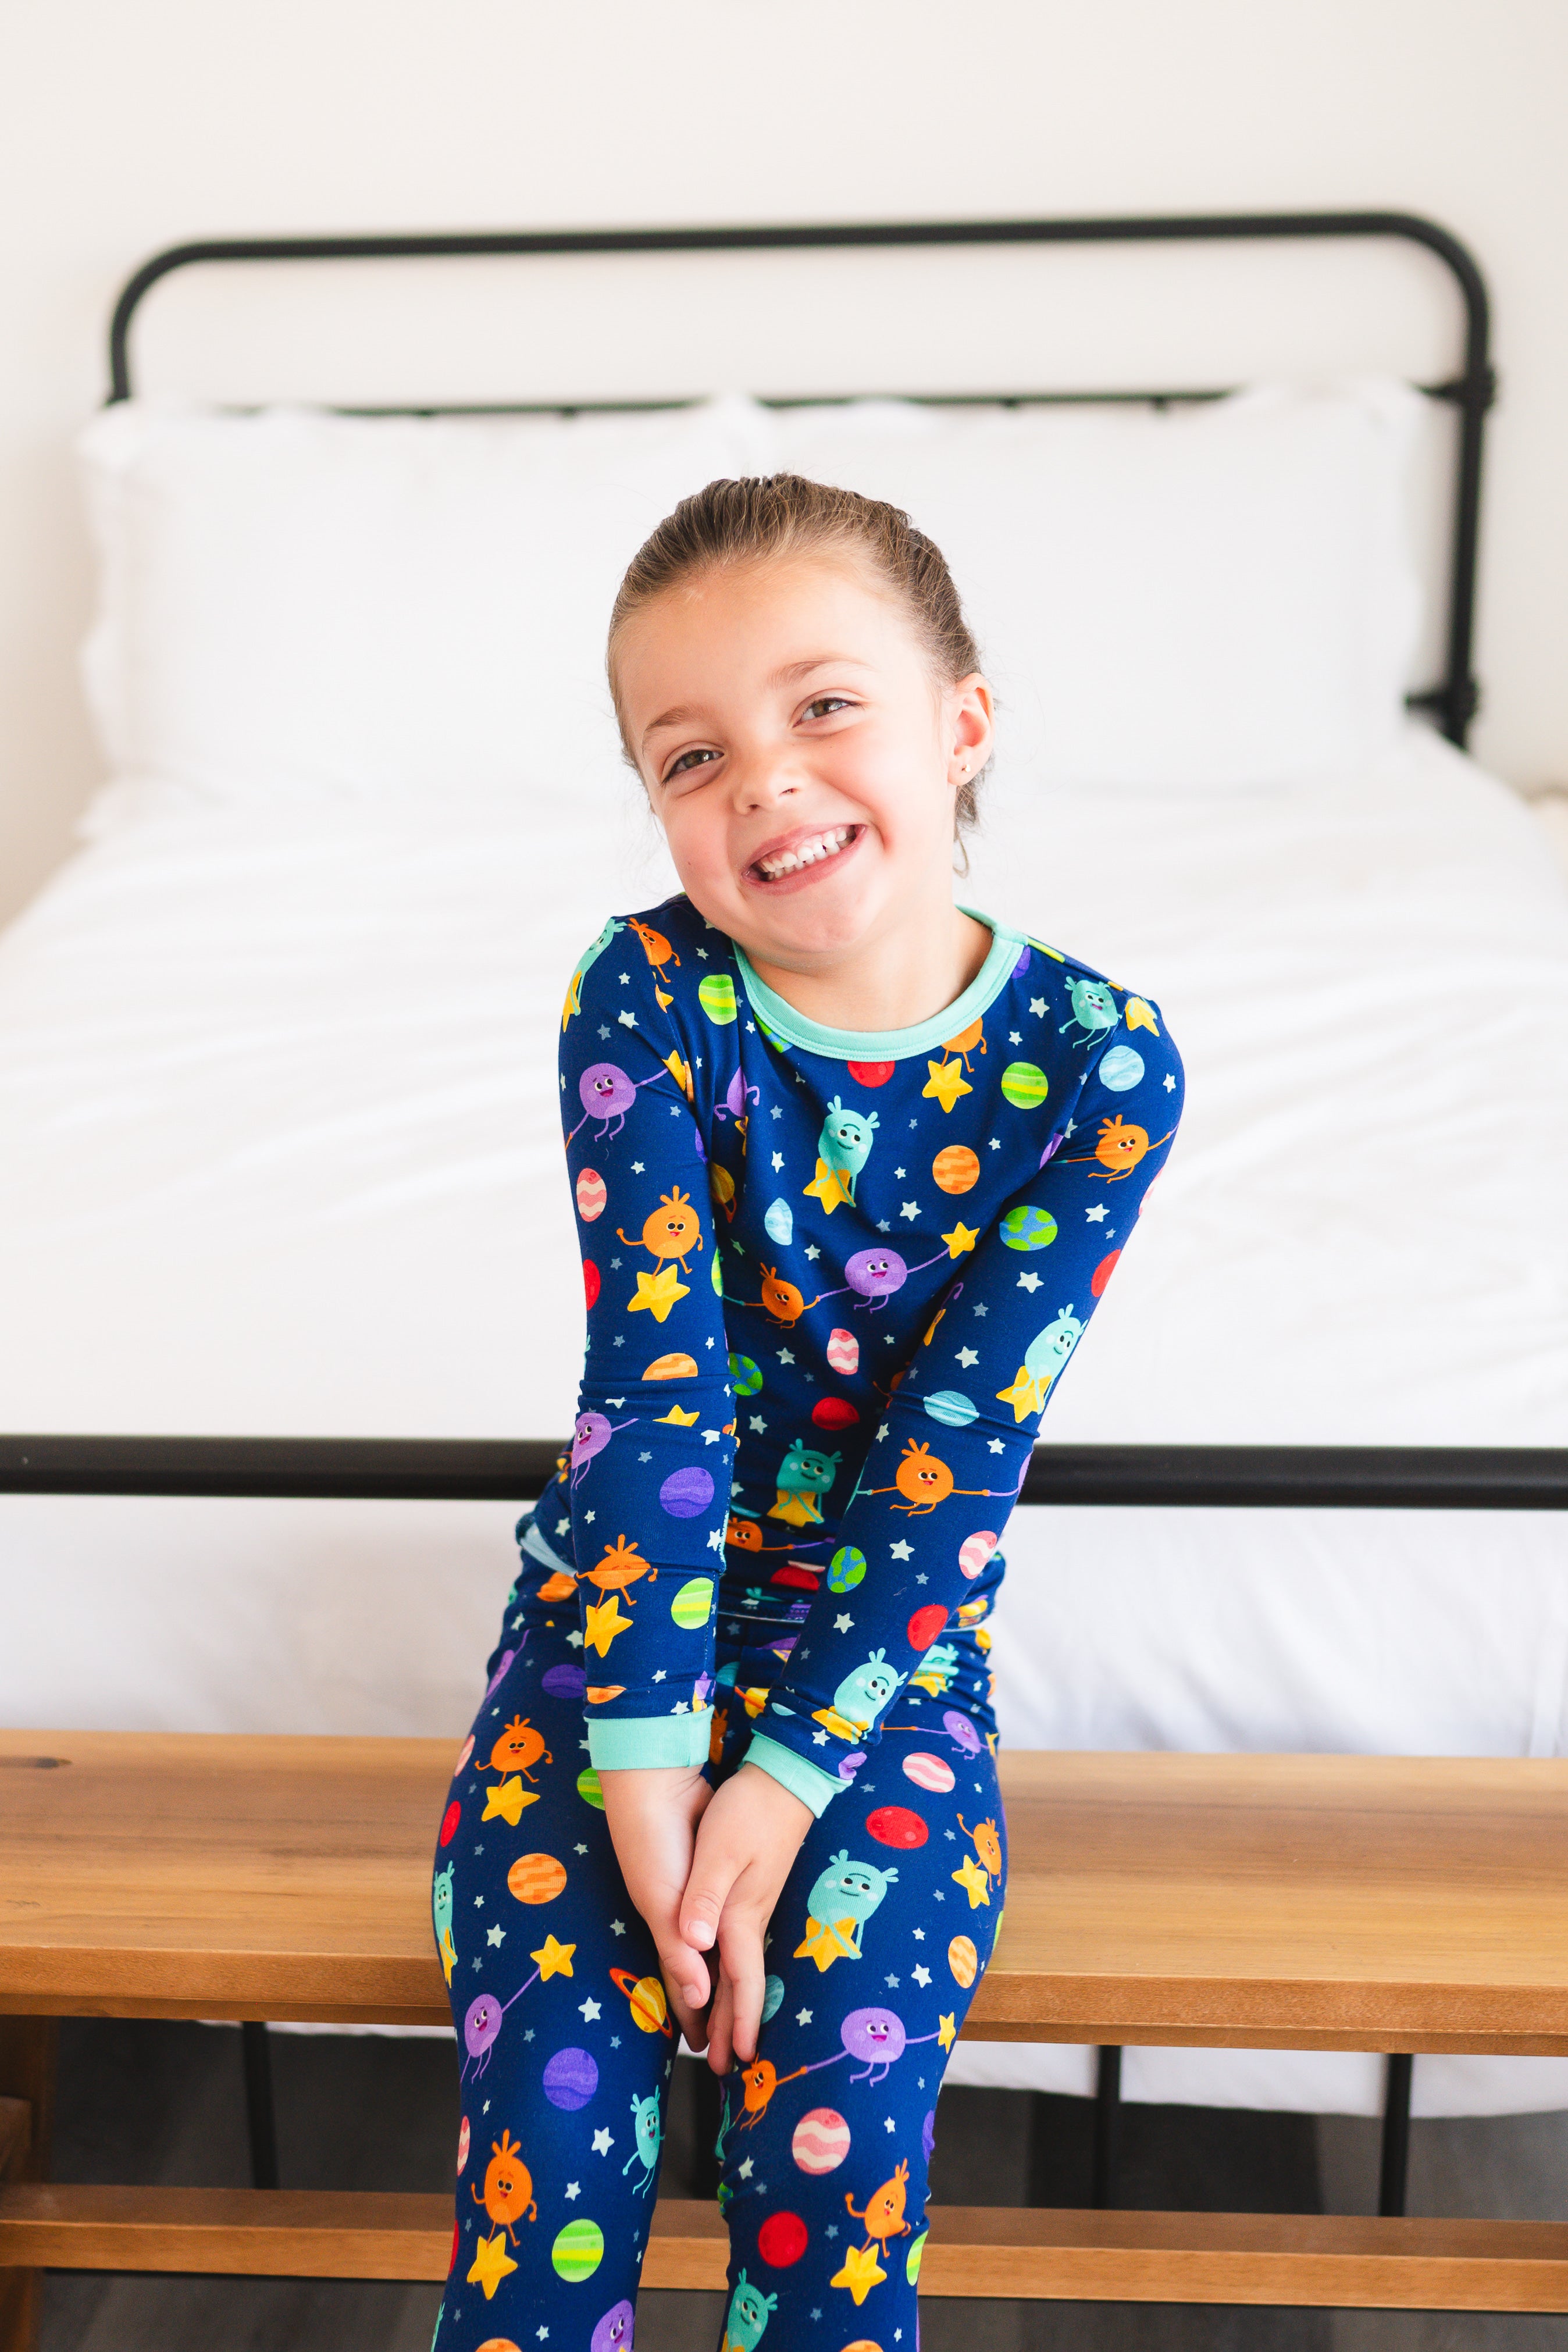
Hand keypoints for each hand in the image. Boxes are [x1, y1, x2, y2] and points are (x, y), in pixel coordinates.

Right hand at [598, 1764, 714, 2050]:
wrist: (654, 1783)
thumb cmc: (653, 1845)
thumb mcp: (663, 1901)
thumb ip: (680, 1947)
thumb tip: (700, 1996)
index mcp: (672, 1930)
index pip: (686, 1988)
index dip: (698, 2021)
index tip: (708, 2056)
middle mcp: (682, 1917)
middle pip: (700, 1973)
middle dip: (713, 2011)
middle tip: (726, 2048)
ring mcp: (696, 1894)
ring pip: (711, 1946)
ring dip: (721, 1977)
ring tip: (733, 2005)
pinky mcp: (711, 1870)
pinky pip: (718, 1913)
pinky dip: (724, 1935)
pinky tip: (734, 1939)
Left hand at [679, 1761, 813, 2074]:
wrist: (783, 1777)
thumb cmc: (749, 1810)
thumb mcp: (721, 1851)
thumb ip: (705, 1898)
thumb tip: (695, 1945)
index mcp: (742, 1914)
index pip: (742, 1980)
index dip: (740, 2021)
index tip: (739, 2059)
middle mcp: (751, 1916)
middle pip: (742, 1983)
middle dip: (734, 2026)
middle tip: (726, 2066)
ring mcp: (754, 1904)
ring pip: (741, 1966)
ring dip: (734, 2003)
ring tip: (727, 2035)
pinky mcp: (752, 1890)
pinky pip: (740, 1947)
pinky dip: (733, 1973)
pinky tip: (730, 1976)